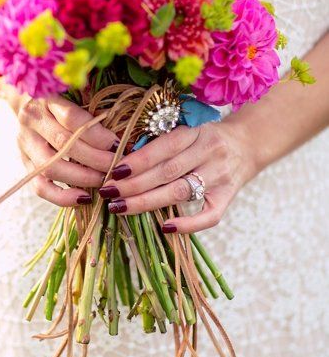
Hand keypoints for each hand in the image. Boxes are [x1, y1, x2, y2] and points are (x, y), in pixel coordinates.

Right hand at [15, 94, 120, 206]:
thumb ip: (93, 107)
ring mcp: (25, 144)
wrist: (27, 102)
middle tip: (117, 166)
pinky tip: (84, 198)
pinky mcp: (24, 164)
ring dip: (82, 178)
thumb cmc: (62, 99)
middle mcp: (31, 120)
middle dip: (95, 158)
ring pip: (51, 167)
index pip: (71, 118)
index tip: (118, 144)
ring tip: (103, 180)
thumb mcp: (75, 94)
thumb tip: (122, 132)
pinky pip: (40, 186)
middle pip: (63, 144)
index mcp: (46, 99)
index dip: (97, 134)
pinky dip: (62, 197)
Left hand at [99, 120, 257, 232]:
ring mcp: (221, 177)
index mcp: (196, 132)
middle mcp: (210, 153)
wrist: (249, 142)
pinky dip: (187, 224)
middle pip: (167, 172)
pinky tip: (164, 227)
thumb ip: (160, 142)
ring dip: (147, 202)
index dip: (136, 161)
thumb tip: (122, 163)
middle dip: (133, 185)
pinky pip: (210, 216)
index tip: (112, 172)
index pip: (162, 148)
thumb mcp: (186, 129)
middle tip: (108, 193)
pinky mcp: (228, 197)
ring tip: (121, 207)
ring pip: (180, 192)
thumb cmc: (205, 137)